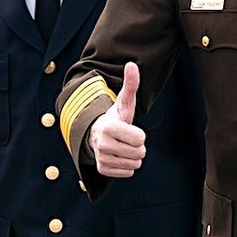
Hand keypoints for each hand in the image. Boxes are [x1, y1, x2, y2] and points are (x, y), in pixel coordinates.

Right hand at [88, 62, 147, 177]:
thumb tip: (133, 64)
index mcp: (108, 127)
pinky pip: (128, 173)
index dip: (140, 135)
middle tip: (128, 139)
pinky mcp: (102, 170)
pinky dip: (127, 166)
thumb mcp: (124, 102)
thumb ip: (130, 84)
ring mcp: (101, 158)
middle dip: (138, 146)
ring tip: (123, 146)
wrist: (97, 133)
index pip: (140, 139)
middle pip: (139, 153)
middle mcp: (102, 144)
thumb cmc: (116, 117)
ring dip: (133, 156)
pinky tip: (119, 156)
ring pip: (134, 164)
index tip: (130, 129)